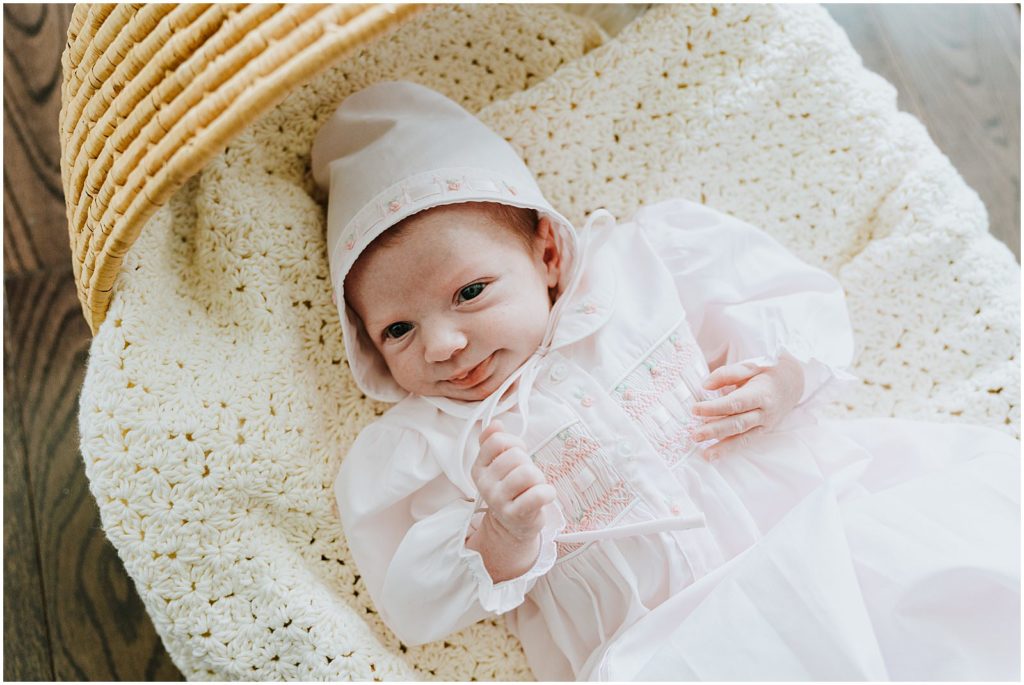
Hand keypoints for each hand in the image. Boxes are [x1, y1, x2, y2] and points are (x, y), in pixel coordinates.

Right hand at [471, 420, 556, 542]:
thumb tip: (496, 423)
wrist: (512, 525)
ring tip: (533, 487)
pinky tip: (544, 496)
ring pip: (529, 473)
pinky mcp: (516, 515)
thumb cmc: (510, 489)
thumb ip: (493, 442)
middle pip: (517, 456)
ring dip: (539, 478)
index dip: (515, 444)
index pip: (498, 441)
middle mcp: (485, 484)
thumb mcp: (497, 465)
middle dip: (528, 463)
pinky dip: (548, 493)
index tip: (517, 455)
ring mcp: (498, 500)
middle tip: (526, 478)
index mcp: (479, 468)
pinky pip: (539, 494)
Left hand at [690, 355, 804, 459]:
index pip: (735, 403)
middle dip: (715, 431)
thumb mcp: (750, 365)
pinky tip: (715, 455)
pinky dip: (730, 449)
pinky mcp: (763, 432)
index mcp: (761, 393)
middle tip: (695, 435)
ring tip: (705, 454)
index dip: (715, 408)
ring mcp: (765, 424)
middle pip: (738, 424)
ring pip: (743, 438)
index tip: (695, 409)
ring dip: (723, 447)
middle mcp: (765, 412)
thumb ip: (727, 373)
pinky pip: (746, 442)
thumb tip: (705, 384)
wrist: (793, 382)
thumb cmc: (768, 372)